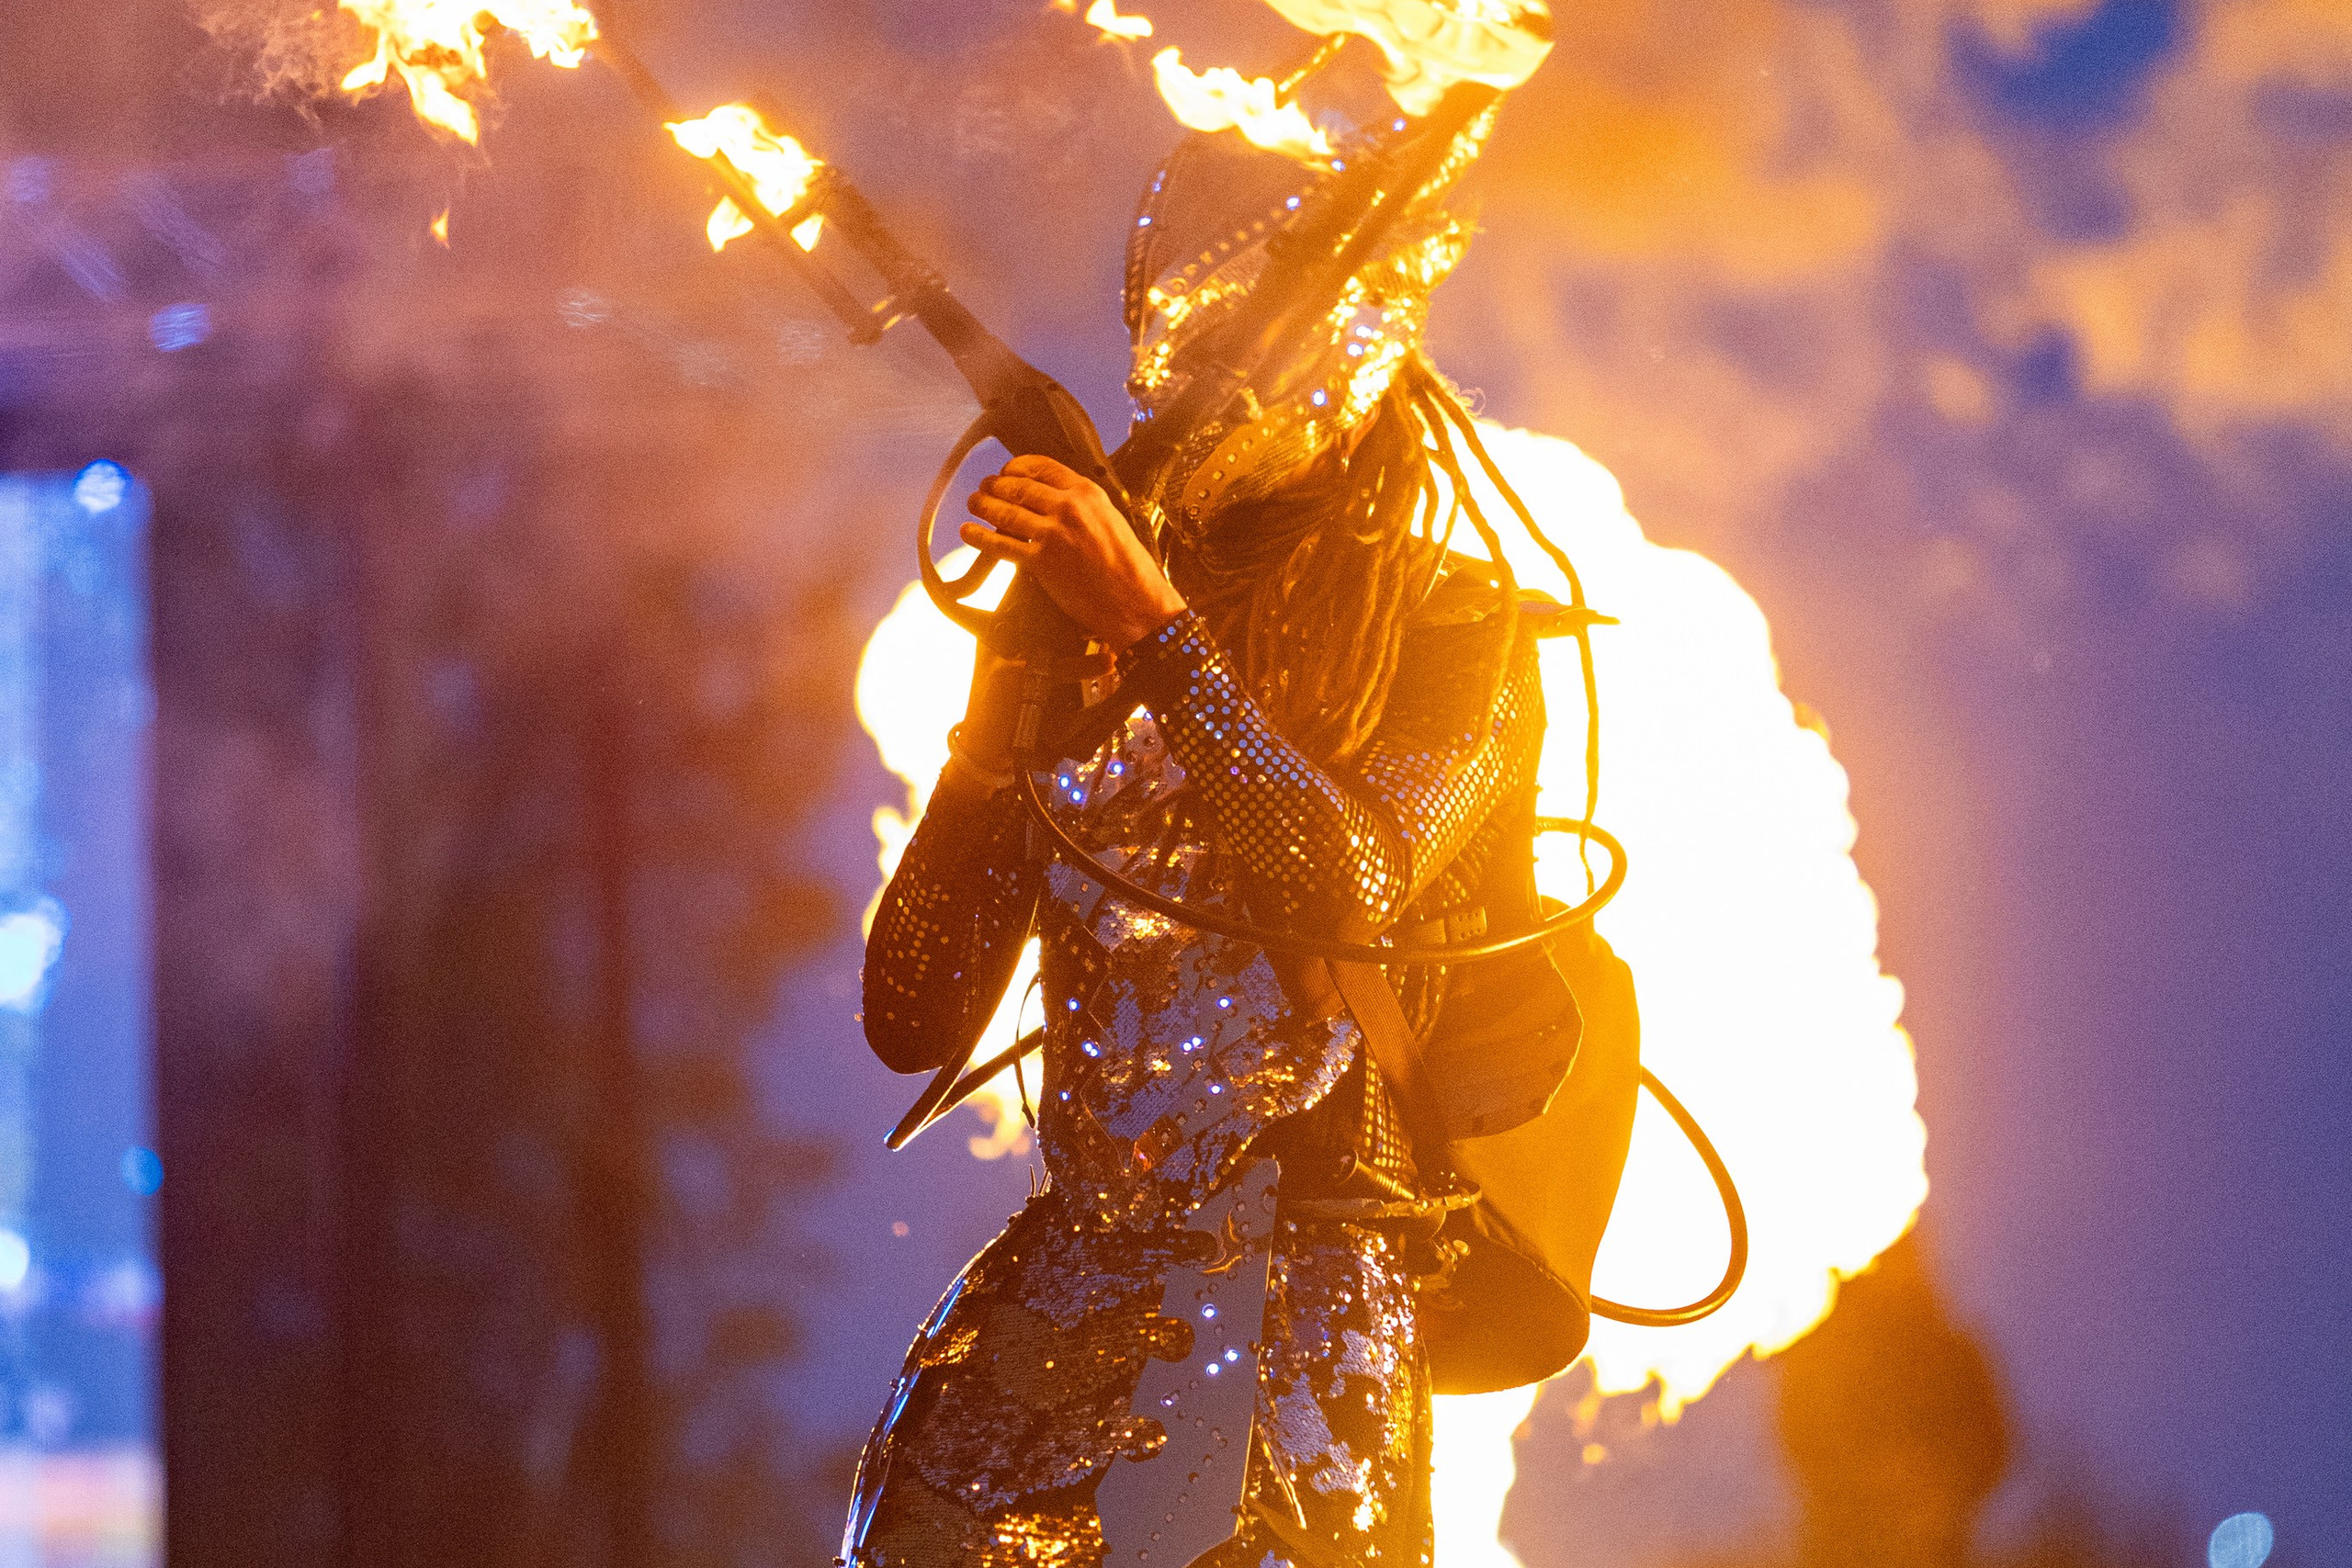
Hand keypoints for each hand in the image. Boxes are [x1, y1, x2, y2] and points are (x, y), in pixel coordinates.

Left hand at [960, 455, 1186, 651]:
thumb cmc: (1130, 567)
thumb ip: (1084, 506)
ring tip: (974, 503)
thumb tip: (1055, 500)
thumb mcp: (1111, 520)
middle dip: (995, 485)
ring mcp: (1052, 533)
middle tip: (984, 488)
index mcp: (1088, 492)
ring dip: (983, 505)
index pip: (1041, 467)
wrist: (1137, 603)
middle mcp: (1068, 507)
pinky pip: (1000, 544)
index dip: (1016, 467)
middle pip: (1018, 487)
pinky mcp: (1041, 562)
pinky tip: (968, 532)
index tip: (1006, 472)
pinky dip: (979, 537)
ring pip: (1005, 511)